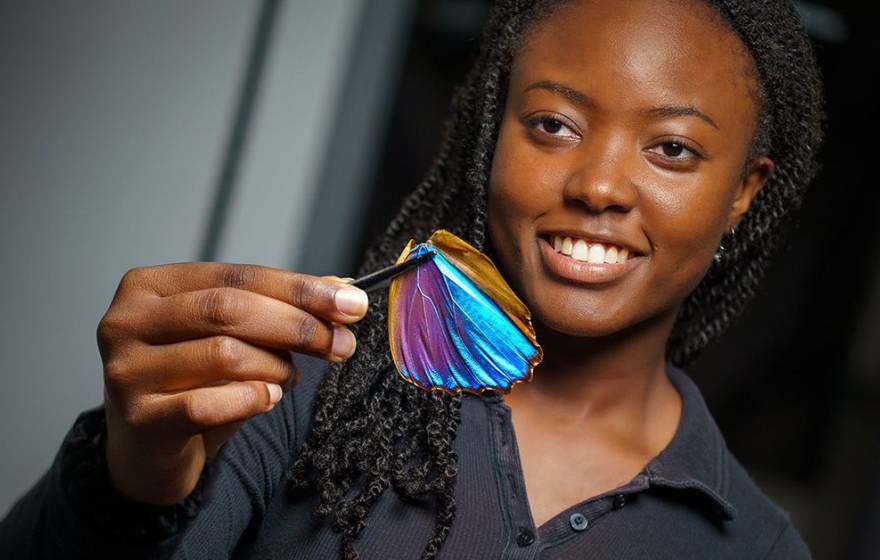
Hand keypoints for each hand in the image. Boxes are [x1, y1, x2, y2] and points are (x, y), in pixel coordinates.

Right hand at [96, 263, 367, 504]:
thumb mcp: (234, 334)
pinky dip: (251, 400)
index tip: (352, 303)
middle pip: (228, 309)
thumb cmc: (195, 379)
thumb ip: (280, 306)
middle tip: (341, 344)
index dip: (300, 288)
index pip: (238, 275)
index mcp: (150, 285)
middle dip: (297, 326)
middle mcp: (127, 320)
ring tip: (288, 378)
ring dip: (275, 367)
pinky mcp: (138, 418)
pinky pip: (208, 404)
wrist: (151, 447)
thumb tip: (343, 287)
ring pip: (224, 355)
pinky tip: (266, 398)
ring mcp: (125, 369)